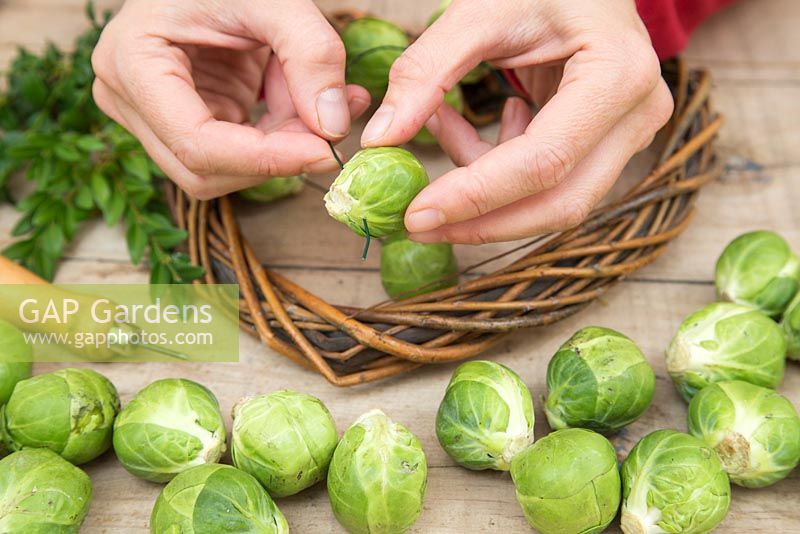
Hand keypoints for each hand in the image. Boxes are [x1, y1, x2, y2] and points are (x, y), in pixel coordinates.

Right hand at [92, 0, 370, 199]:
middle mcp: (128, 99)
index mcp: (131, 61)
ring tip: (317, 96)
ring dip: (280, 146)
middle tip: (333, 125)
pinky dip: (279, 137)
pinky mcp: (185, 122)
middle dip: (275, 156)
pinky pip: (237, 154)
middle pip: (204, 169)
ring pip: (224, 170)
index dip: (263, 159)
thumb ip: (311, 53)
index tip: (325, 152)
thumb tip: (333, 127)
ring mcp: (151, 117)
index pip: (194, 142)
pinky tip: (305, 102)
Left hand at [362, 0, 672, 243]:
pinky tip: (471, 128)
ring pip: (555, 202)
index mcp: (617, 75)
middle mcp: (637, 116)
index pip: (543, 161)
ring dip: (485, 195)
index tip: (417, 214)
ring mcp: (629, 135)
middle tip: (418, 224)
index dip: (476, 197)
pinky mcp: (608, 147)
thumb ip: (426, 73)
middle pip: (560, 202)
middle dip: (482, 222)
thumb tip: (380, 140)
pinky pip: (549, 184)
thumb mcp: (479, 12)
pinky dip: (496, 171)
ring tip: (440, 128)